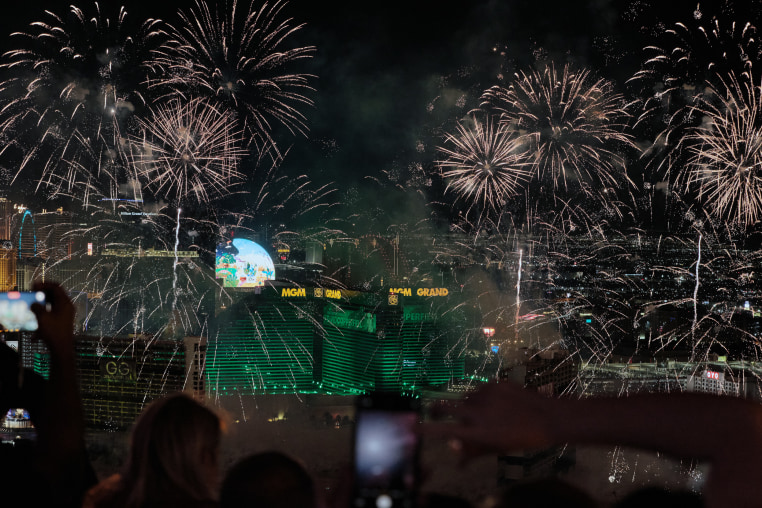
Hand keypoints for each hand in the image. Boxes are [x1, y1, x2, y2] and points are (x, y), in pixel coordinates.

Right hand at [30, 282, 74, 354]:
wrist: (61, 347)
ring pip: (54, 301)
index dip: (45, 284)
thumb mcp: (42, 317)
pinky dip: (46, 308)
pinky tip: (38, 313)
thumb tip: (34, 304)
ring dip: (44, 300)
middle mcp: (68, 306)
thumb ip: (37, 307)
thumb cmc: (54, 332)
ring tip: (34, 302)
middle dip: (44, 292)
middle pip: (56, 293)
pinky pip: (54, 309)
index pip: (56, 287)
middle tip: (33, 293)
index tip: (34, 286)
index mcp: (65, 302)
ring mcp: (66, 312)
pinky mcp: (63, 319)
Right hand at [422, 382, 557, 459]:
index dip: (425, 428)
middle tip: (433, 409)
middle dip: (436, 408)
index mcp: (475, 431)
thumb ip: (472, 451)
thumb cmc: (522, 438)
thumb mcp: (496, 448)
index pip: (442, 430)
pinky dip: (482, 395)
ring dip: (466, 403)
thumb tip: (455, 459)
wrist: (547, 417)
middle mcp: (475, 411)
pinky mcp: (494, 383)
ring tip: (481, 411)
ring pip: (465, 397)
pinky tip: (496, 402)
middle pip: (445, 406)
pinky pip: (481, 389)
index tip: (414, 427)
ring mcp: (484, 394)